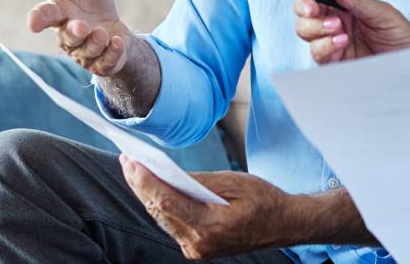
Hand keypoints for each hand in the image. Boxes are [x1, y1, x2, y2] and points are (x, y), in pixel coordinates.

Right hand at [27, 0, 135, 75]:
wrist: (114, 29)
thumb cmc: (92, 3)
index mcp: (60, 13)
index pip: (44, 15)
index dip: (38, 18)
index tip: (33, 23)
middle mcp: (69, 35)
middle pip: (67, 37)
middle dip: (75, 33)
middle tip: (83, 27)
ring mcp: (84, 52)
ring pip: (87, 51)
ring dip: (96, 42)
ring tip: (104, 33)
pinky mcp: (101, 63)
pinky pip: (105, 62)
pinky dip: (112, 53)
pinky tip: (118, 42)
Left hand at [121, 156, 302, 258]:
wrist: (282, 225)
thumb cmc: (264, 200)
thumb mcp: (234, 182)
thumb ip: (199, 181)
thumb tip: (168, 174)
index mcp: (211, 226)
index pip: (167, 204)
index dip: (146, 182)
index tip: (131, 162)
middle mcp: (199, 243)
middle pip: (159, 211)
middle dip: (140, 184)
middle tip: (126, 159)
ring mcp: (196, 249)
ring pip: (162, 218)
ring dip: (147, 194)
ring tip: (133, 169)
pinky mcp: (196, 248)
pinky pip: (171, 224)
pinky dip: (160, 205)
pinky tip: (151, 187)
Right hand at [293, 0, 409, 62]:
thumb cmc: (402, 39)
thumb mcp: (384, 14)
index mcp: (349, 4)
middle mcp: (337, 20)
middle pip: (306, 9)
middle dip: (305, 6)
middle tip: (313, 9)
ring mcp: (333, 41)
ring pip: (305, 29)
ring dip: (316, 26)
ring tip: (338, 29)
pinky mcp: (333, 61)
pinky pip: (316, 51)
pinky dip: (324, 45)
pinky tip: (342, 43)